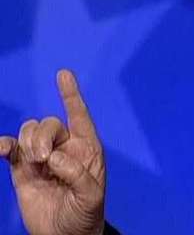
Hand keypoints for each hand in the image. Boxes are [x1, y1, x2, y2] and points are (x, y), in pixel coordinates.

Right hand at [0, 69, 105, 234]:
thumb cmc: (85, 213)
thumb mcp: (91, 195)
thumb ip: (78, 174)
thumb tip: (56, 157)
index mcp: (87, 149)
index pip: (79, 116)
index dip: (71, 95)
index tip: (63, 74)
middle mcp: (65, 147)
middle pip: (49, 123)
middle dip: (43, 136)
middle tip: (44, 160)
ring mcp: (42, 157)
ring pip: (30, 131)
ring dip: (29, 142)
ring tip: (35, 164)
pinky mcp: (22, 169)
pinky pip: (10, 148)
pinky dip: (4, 145)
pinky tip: (1, 150)